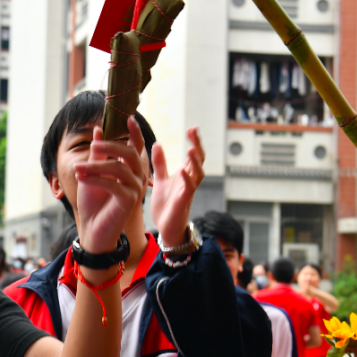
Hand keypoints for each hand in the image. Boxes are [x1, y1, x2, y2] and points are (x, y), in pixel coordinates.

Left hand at [74, 118, 147, 255]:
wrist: (91, 228)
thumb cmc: (93, 201)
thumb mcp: (92, 172)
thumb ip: (97, 154)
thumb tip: (98, 131)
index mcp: (130, 168)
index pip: (136, 146)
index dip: (135, 132)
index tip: (128, 117)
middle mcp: (137, 177)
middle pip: (130, 153)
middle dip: (110, 147)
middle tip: (93, 146)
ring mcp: (135, 189)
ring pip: (119, 168)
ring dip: (95, 166)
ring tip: (77, 168)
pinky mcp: (129, 201)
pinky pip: (113, 184)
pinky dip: (94, 179)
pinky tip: (81, 177)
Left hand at [150, 127, 204, 246]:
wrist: (165, 228)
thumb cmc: (166, 205)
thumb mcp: (160, 180)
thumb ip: (160, 163)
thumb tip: (157, 143)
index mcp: (185, 174)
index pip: (193, 154)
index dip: (195, 141)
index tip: (192, 128)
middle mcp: (189, 180)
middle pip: (199, 160)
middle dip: (198, 145)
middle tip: (194, 131)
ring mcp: (188, 191)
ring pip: (199, 174)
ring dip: (195, 162)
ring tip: (191, 149)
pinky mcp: (183, 202)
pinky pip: (189, 189)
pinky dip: (188, 179)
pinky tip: (183, 170)